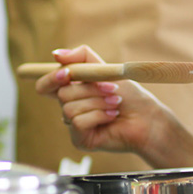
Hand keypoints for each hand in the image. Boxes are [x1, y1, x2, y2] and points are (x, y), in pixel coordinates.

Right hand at [33, 45, 192, 167]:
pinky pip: (78, 123)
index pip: (45, 85)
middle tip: (112, 89)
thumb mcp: (105, 69)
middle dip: (89, 89)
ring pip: (70, 108)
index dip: (51, 78)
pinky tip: (112, 116)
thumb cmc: (129, 96)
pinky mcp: (80, 139)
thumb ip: (82, 57)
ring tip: (115, 104)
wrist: (147, 118)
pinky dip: (98, 116)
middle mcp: (69, 107)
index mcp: (72, 90)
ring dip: (97, 102)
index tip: (66, 73)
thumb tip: (56, 54)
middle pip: (61, 93)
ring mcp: (73, 124)